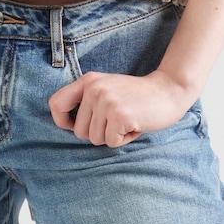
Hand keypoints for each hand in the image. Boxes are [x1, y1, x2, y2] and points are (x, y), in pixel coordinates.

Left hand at [48, 69, 195, 147]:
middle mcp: (94, 89)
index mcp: (87, 81)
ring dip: (113, 136)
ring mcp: (106, 101)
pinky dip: (124, 140)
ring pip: (95, 139)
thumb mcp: (106, 89)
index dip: (62, 121)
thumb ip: (86, 101)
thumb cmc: (135, 97)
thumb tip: (68, 125)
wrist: (167, 91)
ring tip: (126, 120)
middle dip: (98, 133)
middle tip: (117, 120)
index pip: (56, 104)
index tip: (75, 125)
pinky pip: (111, 142)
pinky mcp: (119, 115)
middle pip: (79, 131)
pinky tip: (134, 125)